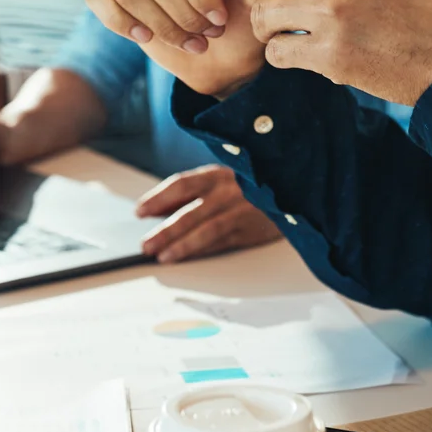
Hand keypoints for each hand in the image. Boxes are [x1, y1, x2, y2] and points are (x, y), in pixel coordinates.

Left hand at [136, 166, 283, 262]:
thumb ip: (189, 194)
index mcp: (218, 174)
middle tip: (146, 244)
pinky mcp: (251, 230)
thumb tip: (155, 210)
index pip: (181, 184)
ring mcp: (242, 211)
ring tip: (162, 256)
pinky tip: (187, 257)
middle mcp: (229, 191)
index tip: (140, 211)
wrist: (292, 190)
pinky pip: (222, 242)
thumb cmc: (248, 187)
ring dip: (183, 245)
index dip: (158, 198)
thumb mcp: (219, 181)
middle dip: (166, 230)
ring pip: (207, 231)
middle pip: (191, 212)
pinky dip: (202, 251)